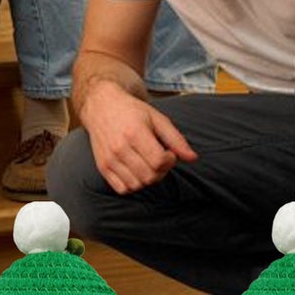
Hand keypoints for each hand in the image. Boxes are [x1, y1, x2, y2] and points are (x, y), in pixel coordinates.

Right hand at [79, 83, 195, 194]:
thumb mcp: (157, 118)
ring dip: (147, 179)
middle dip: (161, 171)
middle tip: (159, 158)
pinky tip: (135, 171)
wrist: (101, 106)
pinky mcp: (102, 166)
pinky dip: (132, 184)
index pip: (159, 161)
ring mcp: (109, 159)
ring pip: (137, 185)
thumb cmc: (132, 111)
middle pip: (150, 176)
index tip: (168, 152)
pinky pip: (122, 189)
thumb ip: (176, 139)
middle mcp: (119, 148)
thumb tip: (193, 158)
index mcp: (134, 133)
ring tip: (146, 164)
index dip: (170, 160)